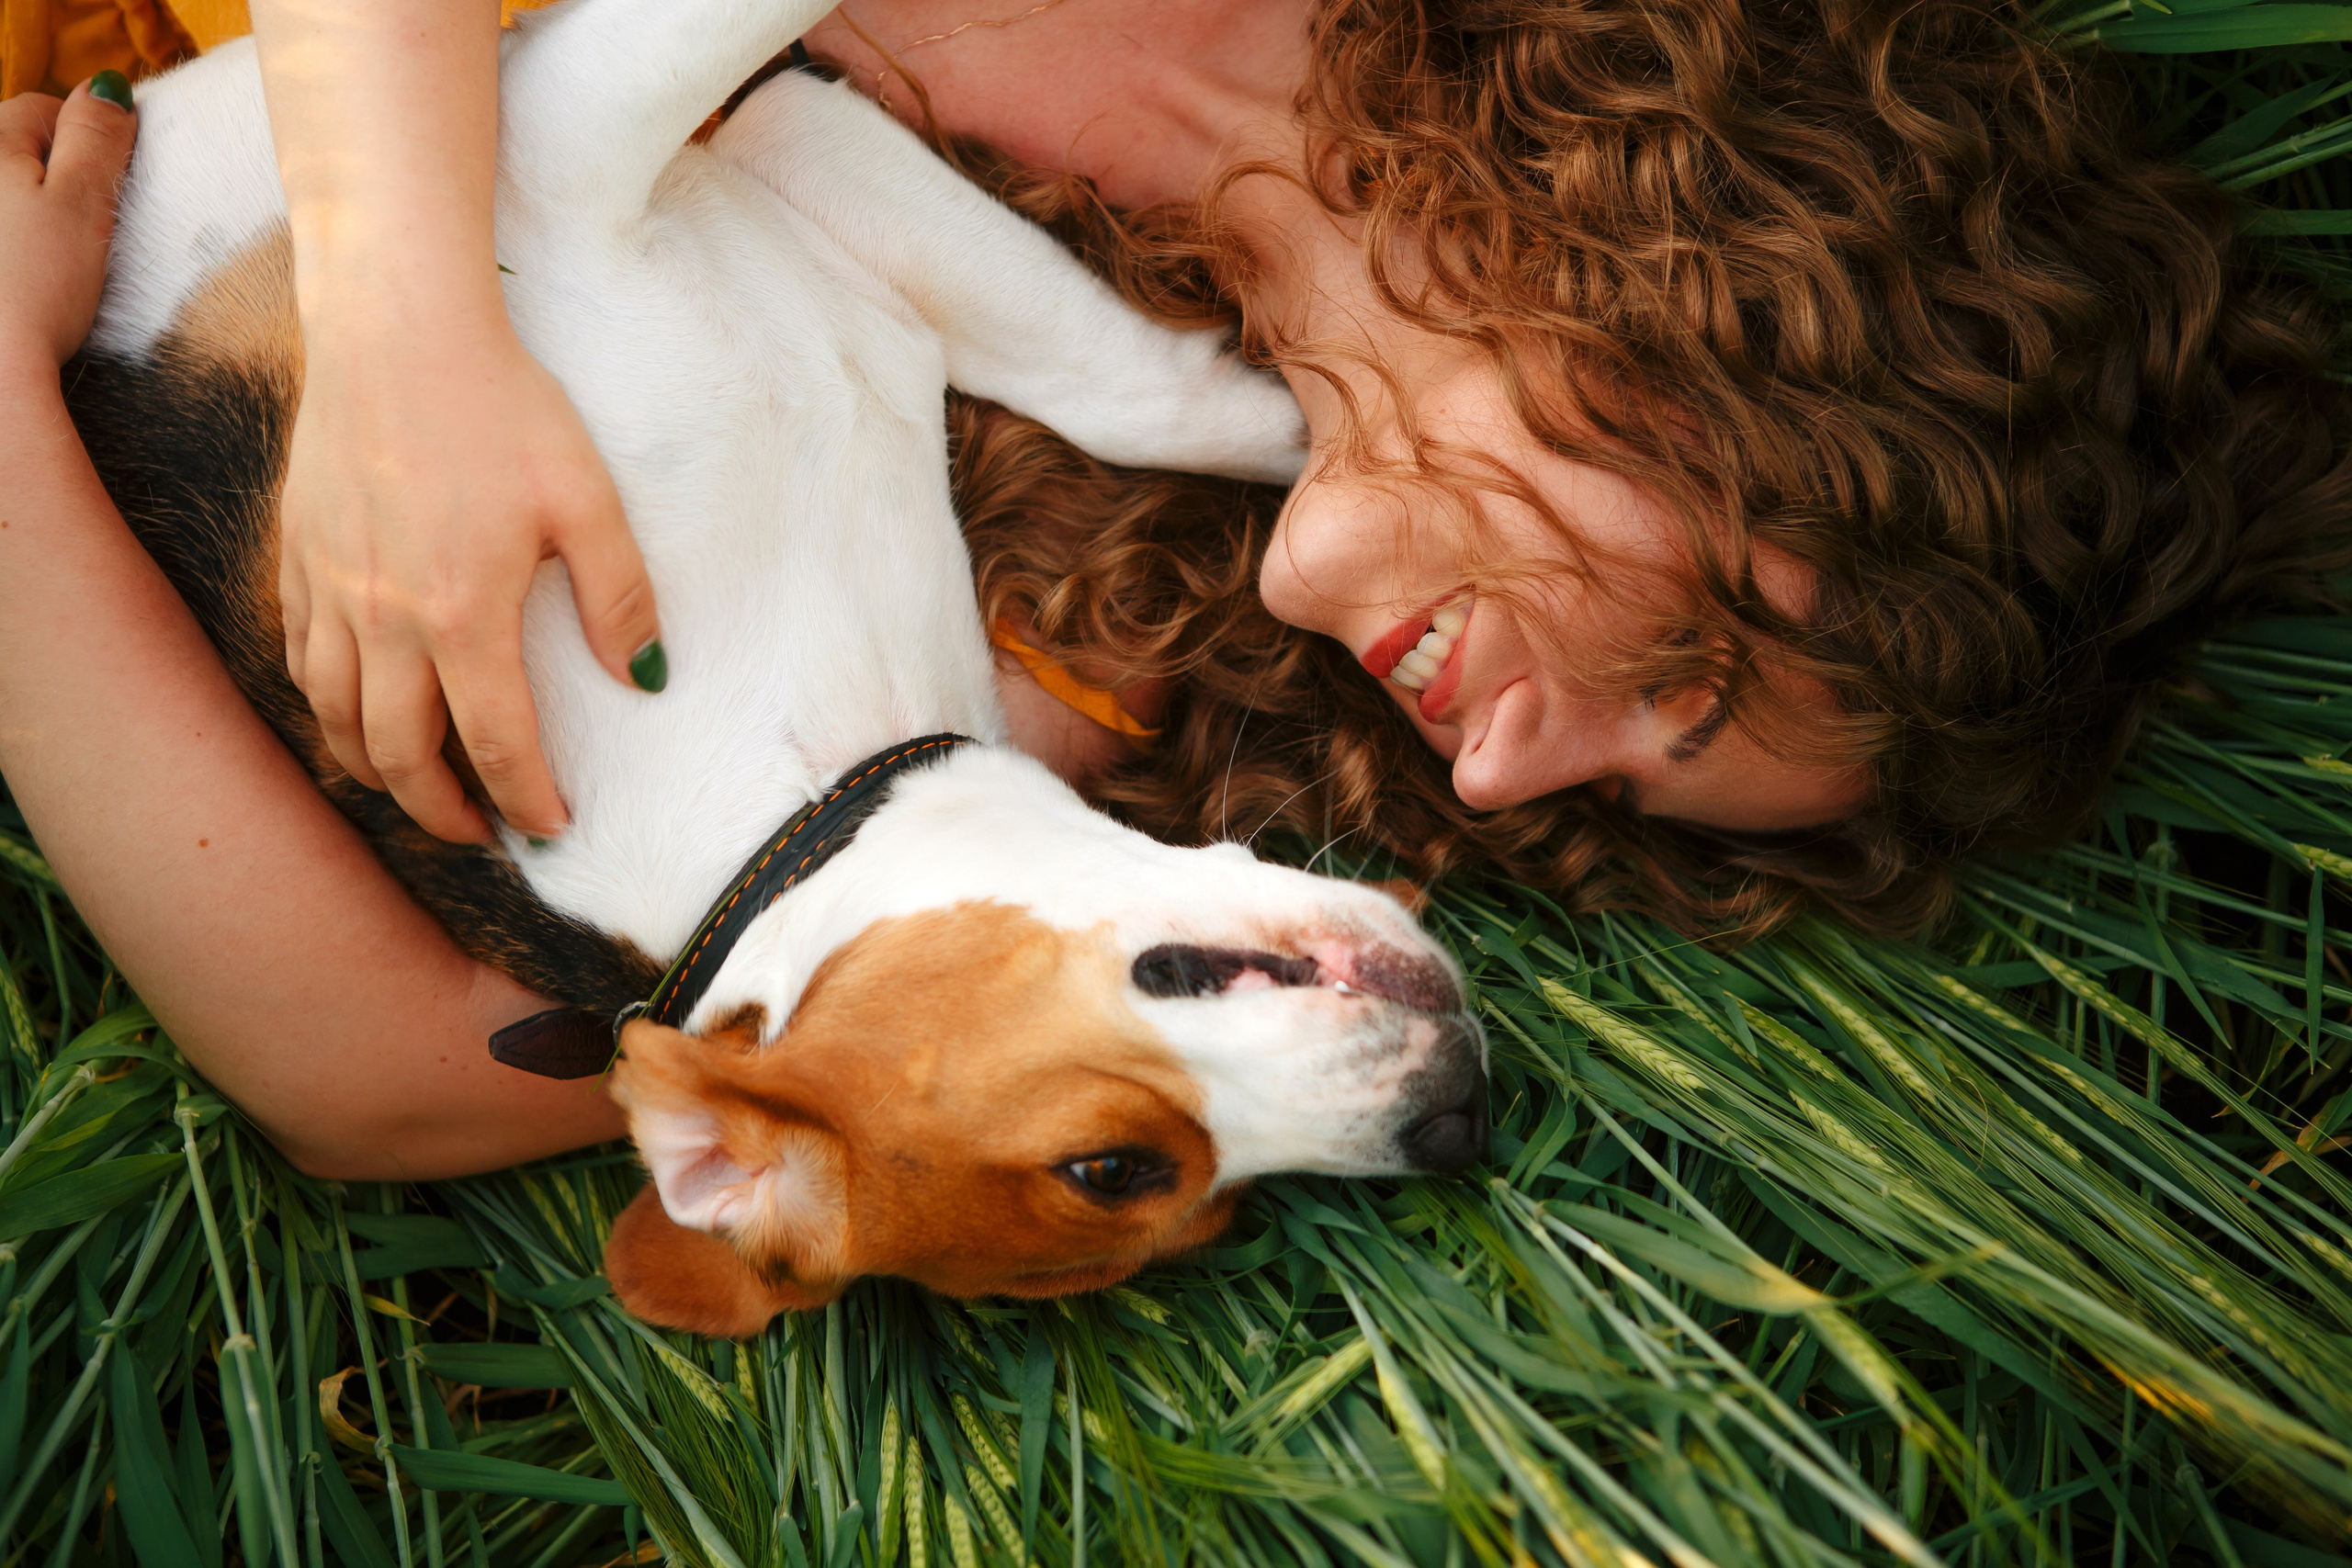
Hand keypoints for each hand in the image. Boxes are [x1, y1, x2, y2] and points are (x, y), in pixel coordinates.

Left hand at [0, 76, 135, 373]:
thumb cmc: (34, 288)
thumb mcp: (83, 203)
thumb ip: (97, 138)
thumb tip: (109, 88)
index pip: (44, 110)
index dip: (87, 147)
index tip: (107, 192)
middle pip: (17, 152)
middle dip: (53, 182)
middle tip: (81, 236)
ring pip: (8, 198)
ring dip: (29, 219)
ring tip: (51, 267)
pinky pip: (5, 235)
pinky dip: (12, 252)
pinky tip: (24, 284)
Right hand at [279, 310, 662, 843]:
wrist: (398, 327)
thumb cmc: (503, 407)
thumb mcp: (589, 500)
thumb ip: (619, 597)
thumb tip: (644, 678)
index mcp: (463, 614)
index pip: (497, 745)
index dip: (526, 801)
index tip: (550, 828)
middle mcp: (383, 618)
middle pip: (400, 755)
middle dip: (442, 812)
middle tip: (482, 832)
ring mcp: (329, 588)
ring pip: (334, 718)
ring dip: (375, 773)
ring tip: (417, 791)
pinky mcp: (296, 554)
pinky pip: (299, 659)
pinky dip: (326, 707)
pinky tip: (355, 711)